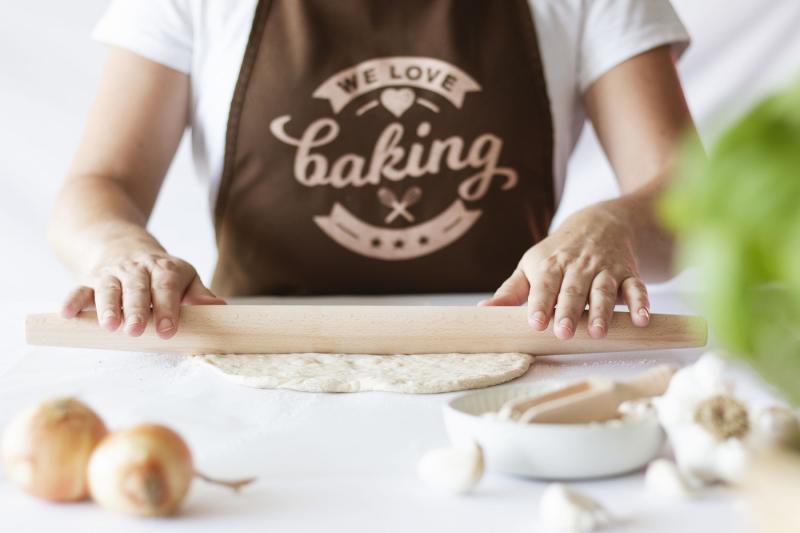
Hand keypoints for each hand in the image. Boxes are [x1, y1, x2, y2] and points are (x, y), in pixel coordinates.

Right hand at [60, 252, 224, 338]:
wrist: (125, 246)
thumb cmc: (162, 273)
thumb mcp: (185, 277)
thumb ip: (200, 294)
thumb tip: (220, 307)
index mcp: (165, 269)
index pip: (167, 286)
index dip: (168, 308)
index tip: (169, 330)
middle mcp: (137, 269)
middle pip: (137, 288)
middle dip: (137, 309)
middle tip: (137, 330)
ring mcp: (112, 274)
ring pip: (108, 288)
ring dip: (108, 307)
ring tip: (111, 326)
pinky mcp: (90, 280)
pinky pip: (79, 289)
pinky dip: (73, 301)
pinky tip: (68, 314)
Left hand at [480, 204, 649, 338]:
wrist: (600, 222)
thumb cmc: (558, 253)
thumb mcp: (531, 265)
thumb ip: (511, 291)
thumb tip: (483, 309)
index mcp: (551, 265)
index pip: (544, 285)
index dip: (540, 303)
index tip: (536, 322)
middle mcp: (579, 267)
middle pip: (574, 290)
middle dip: (569, 311)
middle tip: (564, 333)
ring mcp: (605, 269)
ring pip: (604, 290)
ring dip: (603, 311)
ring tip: (599, 332)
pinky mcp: (629, 273)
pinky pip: (636, 288)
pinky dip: (641, 303)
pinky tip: (640, 319)